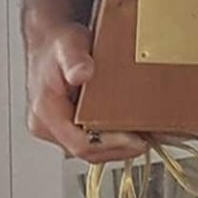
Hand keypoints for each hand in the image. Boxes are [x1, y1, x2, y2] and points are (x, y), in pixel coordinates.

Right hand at [24, 21, 144, 163]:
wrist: (52, 45)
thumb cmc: (58, 47)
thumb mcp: (68, 46)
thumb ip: (74, 60)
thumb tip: (82, 73)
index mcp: (46, 113)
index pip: (80, 143)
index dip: (110, 146)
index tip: (136, 140)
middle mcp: (48, 126)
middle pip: (88, 152)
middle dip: (121, 149)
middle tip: (150, 140)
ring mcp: (58, 130)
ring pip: (92, 150)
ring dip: (120, 148)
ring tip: (148, 138)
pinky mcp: (70, 128)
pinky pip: (93, 141)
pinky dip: (115, 140)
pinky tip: (135, 131)